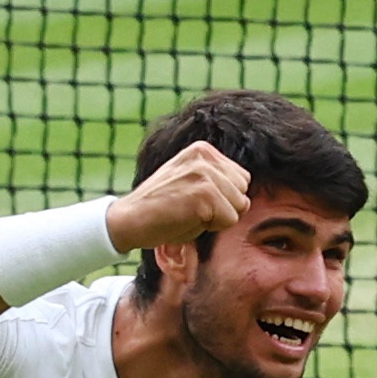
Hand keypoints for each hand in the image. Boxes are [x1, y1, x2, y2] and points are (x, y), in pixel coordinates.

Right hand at [109, 141, 250, 251]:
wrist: (129, 220)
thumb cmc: (161, 208)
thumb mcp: (190, 181)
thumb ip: (217, 181)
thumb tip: (247, 200)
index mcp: (203, 150)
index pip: (241, 179)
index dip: (223, 198)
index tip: (194, 200)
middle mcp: (205, 157)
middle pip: (243, 193)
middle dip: (224, 208)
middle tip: (192, 210)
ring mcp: (204, 174)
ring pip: (239, 207)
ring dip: (217, 219)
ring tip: (189, 214)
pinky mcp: (203, 194)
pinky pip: (229, 220)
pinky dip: (211, 227)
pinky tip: (187, 220)